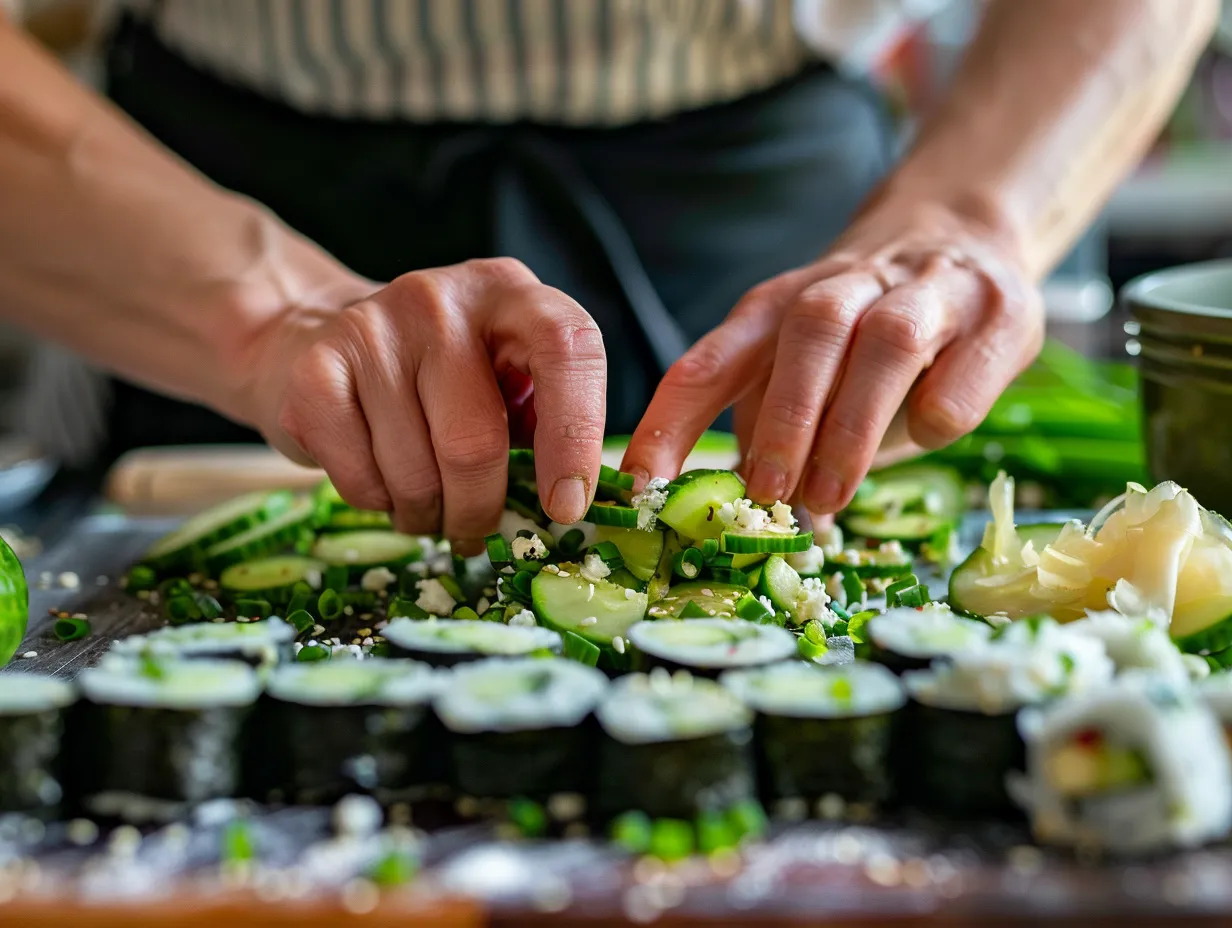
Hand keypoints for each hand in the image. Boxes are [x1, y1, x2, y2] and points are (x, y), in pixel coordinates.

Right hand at [241, 258, 605, 550]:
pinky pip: (361, 479)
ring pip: (416, 472)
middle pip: (475, 441)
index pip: (568, 348)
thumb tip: (570, 509)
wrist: (313, 337)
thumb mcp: (505, 379)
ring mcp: (372, 327)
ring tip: (426, 507)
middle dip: (479, 509)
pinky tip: (381, 482)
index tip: (565, 506)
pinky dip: (377, 504)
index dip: (575, 435)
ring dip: (427, 515)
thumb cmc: (437, 377)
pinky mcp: (316, 369)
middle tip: (475, 532)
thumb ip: (545, 424)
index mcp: (511, 293)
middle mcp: (443, 298)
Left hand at [622, 200, 1043, 511]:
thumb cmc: (864, 339)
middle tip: (767, 492)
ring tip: (831, 495)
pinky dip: (941, 410)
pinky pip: (964, 368)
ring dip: (853, 424)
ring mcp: (928, 292)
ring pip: (887, 343)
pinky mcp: (998, 315)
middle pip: (808, 332)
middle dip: (784, 416)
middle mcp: (847, 285)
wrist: (965, 238)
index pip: (712, 358)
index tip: (640, 485)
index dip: (672, 419)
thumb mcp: (800, 370)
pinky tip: (925, 434)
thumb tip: (735, 512)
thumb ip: (768, 427)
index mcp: (778, 306)